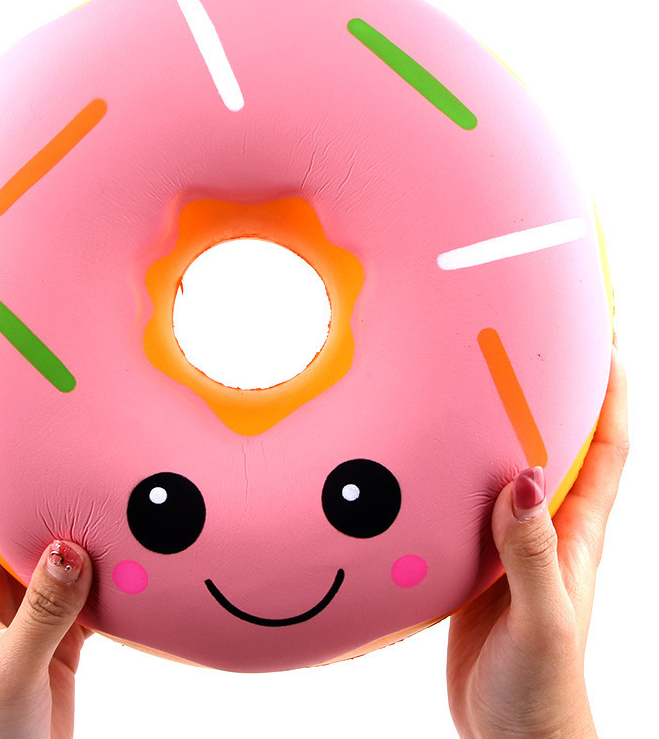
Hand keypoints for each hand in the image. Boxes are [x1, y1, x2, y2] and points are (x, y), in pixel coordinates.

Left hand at [0, 437, 93, 738]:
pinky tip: (125, 536)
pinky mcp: (63, 627)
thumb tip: (69, 548)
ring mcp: (31, 605)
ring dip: (62, 505)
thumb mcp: (7, 670)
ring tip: (85, 461)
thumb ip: (40, 611)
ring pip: (47, 539)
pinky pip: (85, 577)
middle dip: (9, 464)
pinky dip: (104, 554)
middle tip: (33, 417)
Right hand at [446, 344, 628, 738]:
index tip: (604, 338)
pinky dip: (452, 470)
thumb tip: (525, 478)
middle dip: (548, 391)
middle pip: (556, 443)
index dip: (613, 392)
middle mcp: (546, 528)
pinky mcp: (473, 560)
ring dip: (495, 425)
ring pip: (505, 467)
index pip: (608, 449)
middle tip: (521, 341)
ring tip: (469, 380)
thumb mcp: (541, 619)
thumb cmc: (542, 689)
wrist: (511, 736)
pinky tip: (424, 454)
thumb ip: (532, 552)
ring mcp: (509, 542)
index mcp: (576, 534)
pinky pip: (465, 501)